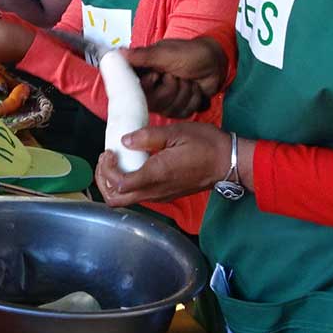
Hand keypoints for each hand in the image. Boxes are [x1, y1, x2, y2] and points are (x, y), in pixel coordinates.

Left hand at [95, 121, 235, 207]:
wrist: (229, 162)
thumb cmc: (206, 144)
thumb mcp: (177, 132)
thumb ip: (148, 136)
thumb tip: (124, 140)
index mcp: (157, 175)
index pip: (120, 184)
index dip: (107, 170)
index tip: (110, 152)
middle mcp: (156, 191)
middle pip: (117, 200)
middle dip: (104, 180)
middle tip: (107, 158)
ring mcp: (161, 196)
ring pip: (127, 200)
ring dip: (114, 183)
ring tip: (116, 160)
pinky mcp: (165, 195)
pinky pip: (138, 196)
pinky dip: (127, 184)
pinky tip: (131, 165)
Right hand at [124, 38, 229, 117]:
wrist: (215, 62)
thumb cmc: (190, 53)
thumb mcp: (165, 53)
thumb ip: (142, 56)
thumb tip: (117, 53)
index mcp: (144, 74)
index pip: (132, 90)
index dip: (147, 86)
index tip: (156, 76)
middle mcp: (151, 89)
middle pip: (154, 103)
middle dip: (171, 89)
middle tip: (176, 75)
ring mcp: (166, 101)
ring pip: (169, 110)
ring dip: (185, 93)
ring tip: (188, 80)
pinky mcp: (179, 108)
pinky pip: (182, 114)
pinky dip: (193, 100)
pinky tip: (195, 89)